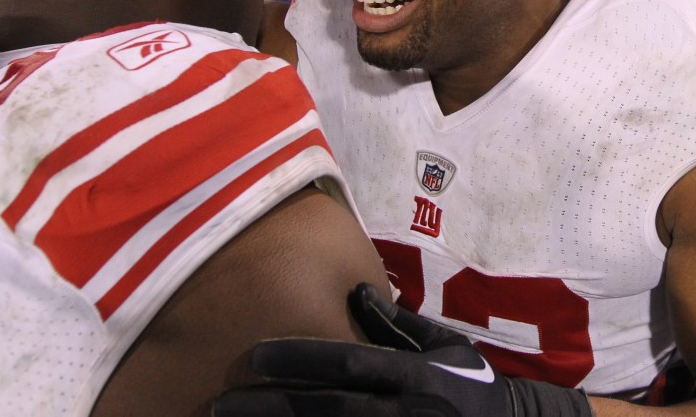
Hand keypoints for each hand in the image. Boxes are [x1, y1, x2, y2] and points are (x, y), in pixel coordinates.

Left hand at [212, 283, 592, 416]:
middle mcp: (406, 413)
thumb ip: (398, 325)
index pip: (346, 364)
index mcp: (414, 378)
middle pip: (326, 412)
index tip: (254, 356)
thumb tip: (353, 291)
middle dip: (270, 409)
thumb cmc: (475, 386)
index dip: (298, 359)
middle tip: (219, 405)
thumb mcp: (445, 348)